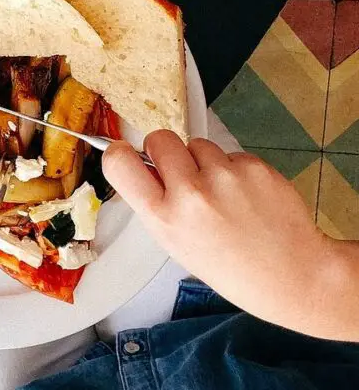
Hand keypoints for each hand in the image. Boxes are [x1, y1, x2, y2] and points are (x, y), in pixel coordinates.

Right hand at [104, 131, 358, 339]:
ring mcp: (224, 177)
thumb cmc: (232, 267)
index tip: (127, 154)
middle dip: (167, 151)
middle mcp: (191, 193)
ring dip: (205, 161)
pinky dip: (235, 169)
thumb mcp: (176, 245)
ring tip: (224, 194)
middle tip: (183, 174)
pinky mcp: (254, 166)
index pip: (119, 162)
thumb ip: (156, 204)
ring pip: (198, 144)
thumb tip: (143, 164)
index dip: (119, 152)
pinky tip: (248, 197)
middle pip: (159, 138)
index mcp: (164, 218)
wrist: (295, 276)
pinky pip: (230, 153)